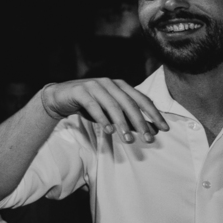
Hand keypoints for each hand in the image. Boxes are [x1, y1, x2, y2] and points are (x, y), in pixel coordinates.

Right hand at [41, 77, 168, 142]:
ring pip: (112, 105)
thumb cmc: (89, 105)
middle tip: (148, 139)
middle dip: (140, 122)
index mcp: (120, 85)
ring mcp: (94, 85)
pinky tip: (108, 130)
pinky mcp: (80, 91)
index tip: (163, 129)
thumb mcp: (111, 113)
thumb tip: (152, 130)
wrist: (59, 97)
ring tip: (127, 139)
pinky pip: (93, 106)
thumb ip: (130, 119)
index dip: (153, 114)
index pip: (141, 99)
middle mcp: (109, 83)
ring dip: (122, 123)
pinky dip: (102, 118)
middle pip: (129, 103)